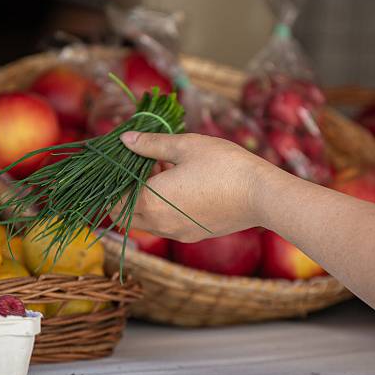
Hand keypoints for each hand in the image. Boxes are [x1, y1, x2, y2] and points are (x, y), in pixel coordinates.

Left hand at [119, 132, 273, 241]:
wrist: (262, 195)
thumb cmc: (223, 165)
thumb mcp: (184, 146)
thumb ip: (150, 144)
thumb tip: (124, 139)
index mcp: (151, 202)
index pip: (114, 202)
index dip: (112, 183)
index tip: (122, 161)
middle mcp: (160, 224)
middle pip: (125, 216)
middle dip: (125, 193)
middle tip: (139, 166)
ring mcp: (178, 232)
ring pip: (146, 221)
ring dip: (145, 200)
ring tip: (163, 170)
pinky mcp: (194, 234)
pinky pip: (166, 224)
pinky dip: (162, 208)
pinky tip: (180, 184)